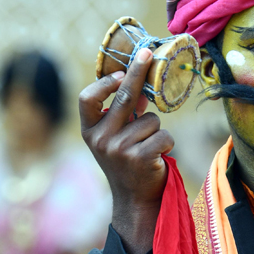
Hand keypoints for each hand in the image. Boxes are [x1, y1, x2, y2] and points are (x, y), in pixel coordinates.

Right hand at [79, 48, 174, 253]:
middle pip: (123, 97)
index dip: (103, 83)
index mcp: (89, 131)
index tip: (120, 72)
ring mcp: (119, 150)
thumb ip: (122, 114)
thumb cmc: (128, 164)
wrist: (135, 200)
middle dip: (138, 72)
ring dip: (156, 131)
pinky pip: (164, 136)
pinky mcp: (140, 158)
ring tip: (149, 149)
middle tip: (148, 54)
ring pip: (151, 120)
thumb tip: (137, 83)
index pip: (87, 99)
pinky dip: (167, 144)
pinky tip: (158, 158)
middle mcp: (100, 139)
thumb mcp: (115, 138)